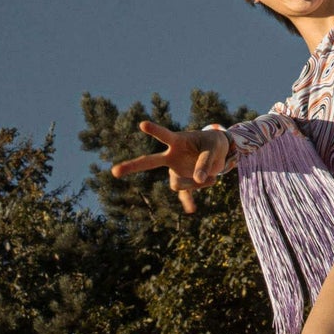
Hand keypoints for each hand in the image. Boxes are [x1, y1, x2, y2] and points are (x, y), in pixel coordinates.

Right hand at [108, 120, 229, 215]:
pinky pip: (184, 194)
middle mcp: (172, 156)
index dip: (155, 130)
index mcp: (178, 141)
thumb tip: (198, 179)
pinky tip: (192, 209)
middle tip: (114, 172)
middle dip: (132, 166)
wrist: (219, 150)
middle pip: (149, 161)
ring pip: (178, 183)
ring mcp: (176, 169)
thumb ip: (205, 162)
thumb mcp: (214, 149)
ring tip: (214, 176)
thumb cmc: (213, 144)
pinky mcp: (185, 180)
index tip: (143, 124)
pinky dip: (188, 201)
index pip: (165, 135)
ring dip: (196, 183)